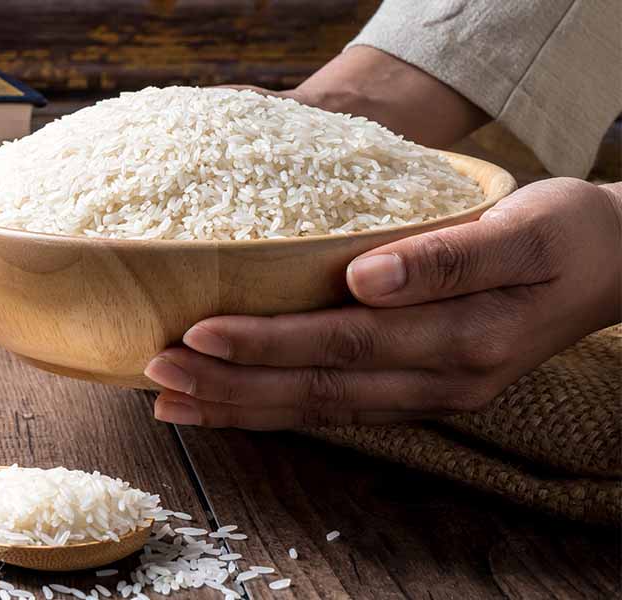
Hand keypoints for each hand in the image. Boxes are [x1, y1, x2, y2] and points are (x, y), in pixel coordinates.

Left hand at [145, 178, 621, 428]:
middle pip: (315, 389)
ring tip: (169, 400)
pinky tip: (227, 403)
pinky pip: (333, 408)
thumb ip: (447, 258)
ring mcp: (427, 394)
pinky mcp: (417, 390)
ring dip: (239, 407)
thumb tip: (365, 276)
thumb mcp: (524, 231)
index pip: (341, 345)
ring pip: (317, 409)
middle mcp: (438, 381)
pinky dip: (274, 409)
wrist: (617, 264)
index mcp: (461, 339)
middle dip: (229, 384)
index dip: (266, 344)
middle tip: (154, 372)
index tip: (196, 334)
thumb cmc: (567, 233)